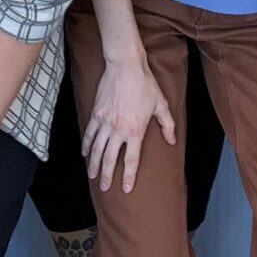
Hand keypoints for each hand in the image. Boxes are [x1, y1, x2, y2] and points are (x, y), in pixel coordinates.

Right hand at [83, 49, 175, 194]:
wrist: (125, 67)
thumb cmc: (145, 85)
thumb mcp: (161, 104)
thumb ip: (167, 124)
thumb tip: (172, 141)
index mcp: (135, 131)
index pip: (132, 160)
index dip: (129, 176)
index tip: (126, 189)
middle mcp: (118, 130)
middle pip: (111, 159)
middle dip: (107, 176)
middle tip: (104, 188)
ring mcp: (105, 122)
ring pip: (97, 149)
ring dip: (94, 164)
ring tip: (92, 175)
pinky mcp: (96, 114)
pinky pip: (89, 134)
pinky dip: (86, 145)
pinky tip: (84, 154)